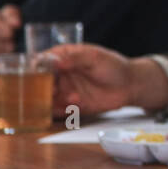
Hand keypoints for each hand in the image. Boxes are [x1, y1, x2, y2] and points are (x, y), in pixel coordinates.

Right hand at [48, 43, 167, 116]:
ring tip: (74, 98)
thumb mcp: (96, 58)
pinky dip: (61, 111)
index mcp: (63, 57)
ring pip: (47, 97)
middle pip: (41, 81)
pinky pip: (59, 110)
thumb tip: (58, 62)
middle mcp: (60, 74)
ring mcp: (64, 90)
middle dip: (44, 87)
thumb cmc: (114, 66)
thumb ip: (76, 58)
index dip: (37, 68)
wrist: (129, 85)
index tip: (40, 74)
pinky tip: (74, 107)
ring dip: (54, 100)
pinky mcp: (71, 105)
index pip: (42, 61)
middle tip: (55, 90)